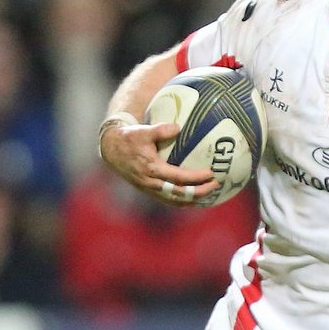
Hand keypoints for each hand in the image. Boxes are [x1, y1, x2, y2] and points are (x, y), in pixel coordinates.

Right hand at [99, 117, 218, 204]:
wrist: (112, 149)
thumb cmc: (130, 138)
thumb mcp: (144, 131)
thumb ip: (160, 130)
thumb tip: (178, 128)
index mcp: (152, 169)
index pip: (179, 177)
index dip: (196, 178)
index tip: (211, 174)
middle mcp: (152, 183)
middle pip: (180, 193)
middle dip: (200, 192)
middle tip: (216, 185)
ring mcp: (150, 189)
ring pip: (175, 200)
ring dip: (193, 199)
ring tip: (209, 195)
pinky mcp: (149, 190)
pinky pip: (168, 199)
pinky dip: (182, 201)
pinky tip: (194, 198)